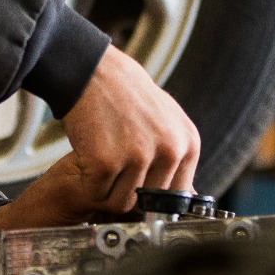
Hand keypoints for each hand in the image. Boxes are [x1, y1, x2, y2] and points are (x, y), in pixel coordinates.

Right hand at [0, 46, 198, 229]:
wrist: (92, 71)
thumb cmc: (127, 94)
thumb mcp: (168, 119)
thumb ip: (178, 155)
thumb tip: (186, 198)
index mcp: (188, 144)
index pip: (174, 197)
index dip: (150, 198)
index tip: (134, 186)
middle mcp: (169, 151)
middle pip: (147, 204)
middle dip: (125, 192)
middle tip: (111, 171)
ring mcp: (139, 155)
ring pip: (121, 203)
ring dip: (105, 190)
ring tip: (99, 162)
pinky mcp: (106, 161)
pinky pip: (95, 193)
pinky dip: (86, 182)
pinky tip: (87, 158)